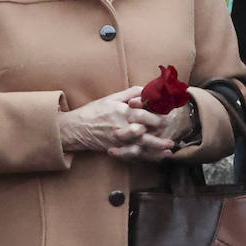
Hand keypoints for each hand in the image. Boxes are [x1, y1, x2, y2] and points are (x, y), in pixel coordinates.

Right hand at [58, 86, 174, 159]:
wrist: (75, 128)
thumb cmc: (93, 112)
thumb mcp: (110, 98)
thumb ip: (130, 93)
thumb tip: (147, 90)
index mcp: (121, 112)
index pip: (145, 114)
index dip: (158, 115)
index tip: (166, 115)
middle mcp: (121, 126)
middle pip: (146, 130)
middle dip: (160, 129)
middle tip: (169, 127)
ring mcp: (120, 140)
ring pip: (143, 145)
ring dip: (158, 146)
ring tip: (169, 146)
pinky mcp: (118, 149)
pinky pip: (137, 155)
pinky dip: (150, 156)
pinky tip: (160, 156)